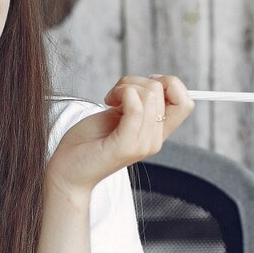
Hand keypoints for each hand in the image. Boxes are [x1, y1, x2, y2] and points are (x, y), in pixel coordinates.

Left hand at [47, 75, 192, 194]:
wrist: (67, 172)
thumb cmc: (88, 142)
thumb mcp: (119, 117)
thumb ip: (138, 104)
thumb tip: (153, 81)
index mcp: (155, 133)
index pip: (186, 103)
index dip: (170, 84)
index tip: (143, 84)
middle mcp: (154, 140)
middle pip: (163, 90)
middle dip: (136, 81)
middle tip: (116, 94)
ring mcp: (142, 144)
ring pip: (149, 94)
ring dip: (124, 86)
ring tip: (110, 99)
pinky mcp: (125, 145)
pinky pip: (135, 108)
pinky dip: (122, 94)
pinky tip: (108, 102)